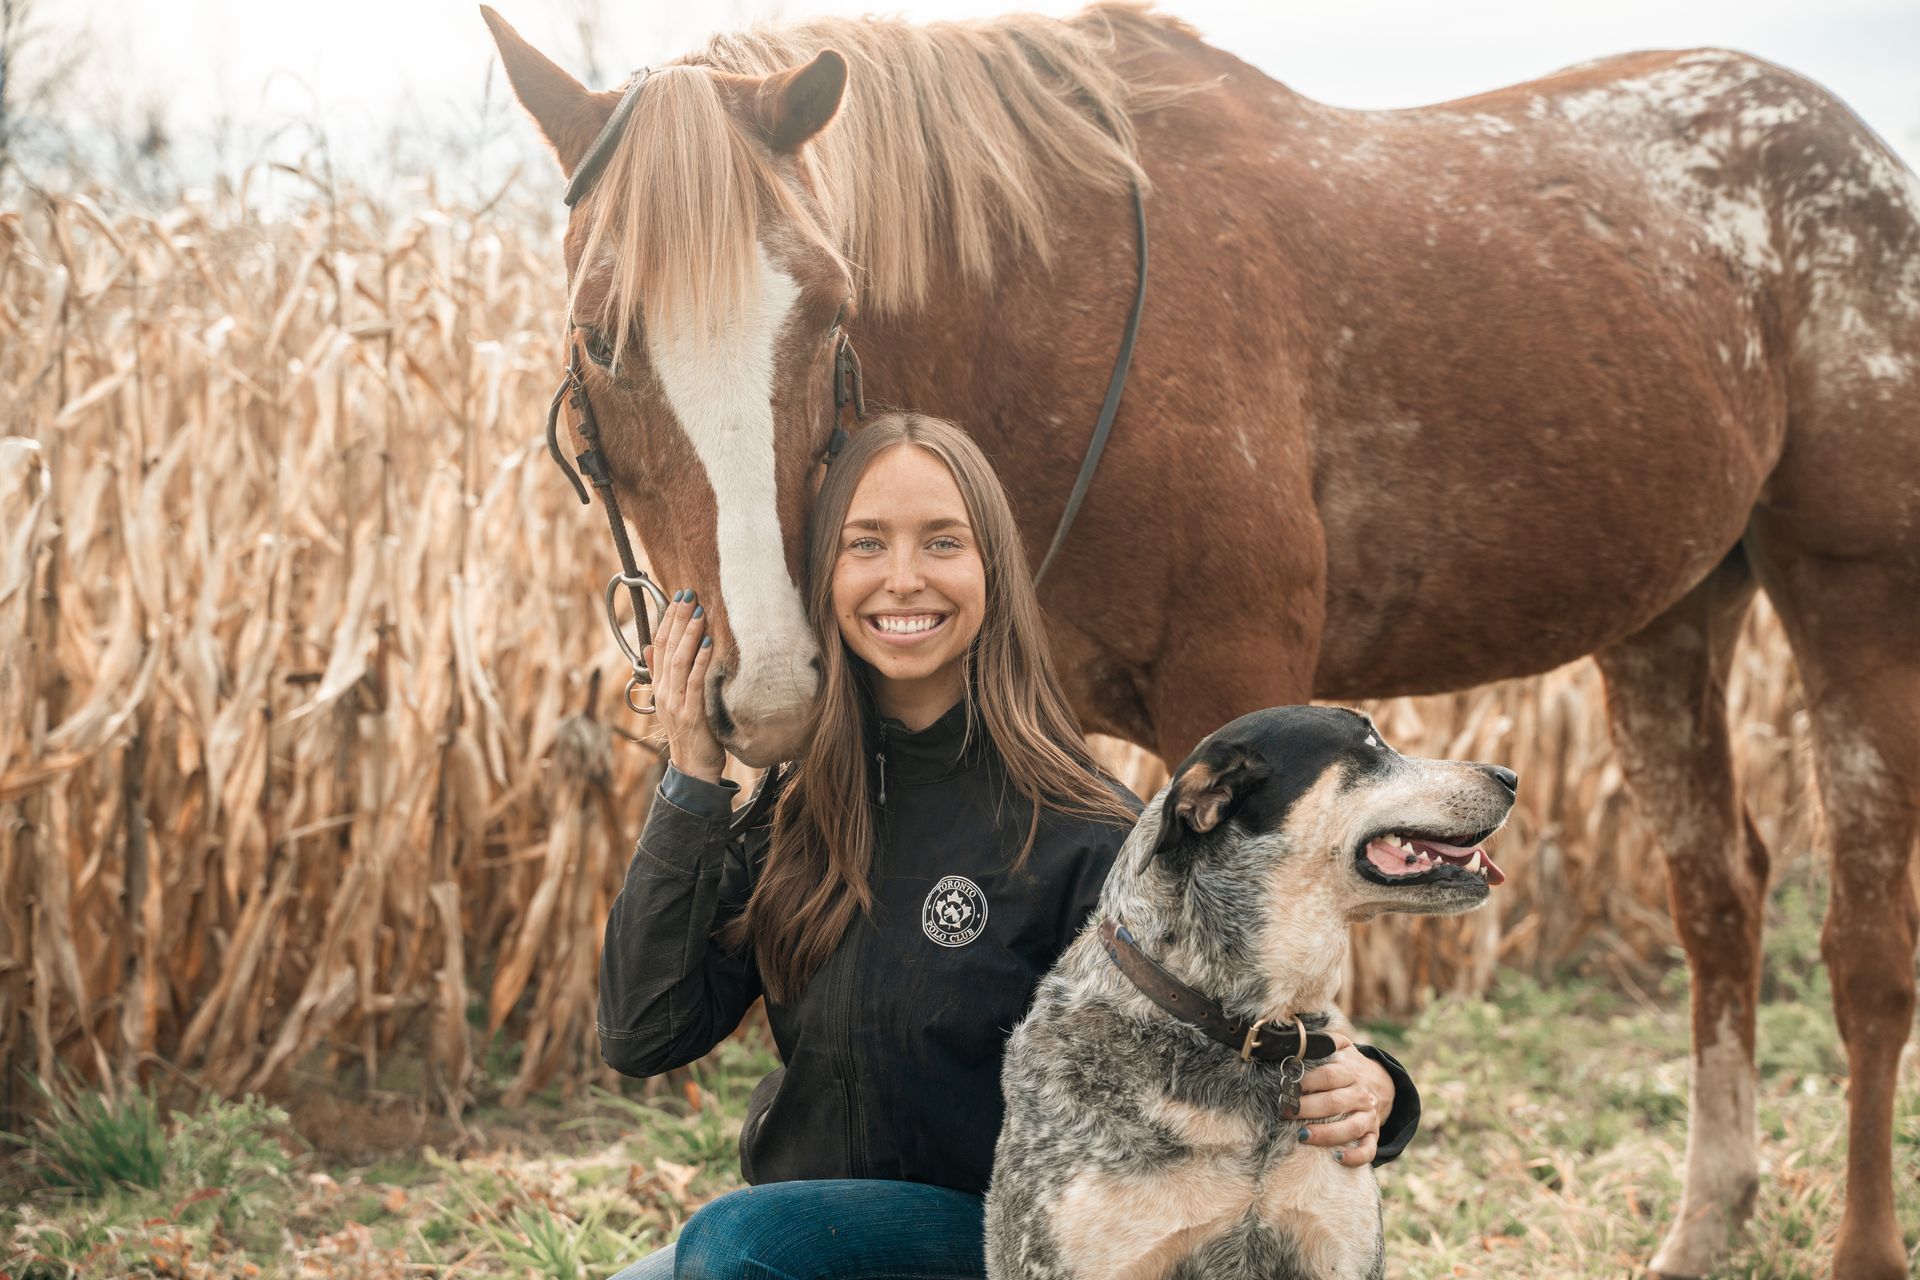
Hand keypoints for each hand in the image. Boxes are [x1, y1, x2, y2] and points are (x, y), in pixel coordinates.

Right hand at [644, 590, 725, 783]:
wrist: (693, 768)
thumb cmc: (691, 732)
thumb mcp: (674, 700)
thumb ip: (661, 674)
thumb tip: (648, 648)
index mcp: (660, 686)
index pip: (660, 646)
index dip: (668, 620)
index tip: (677, 597)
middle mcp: (664, 692)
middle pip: (668, 649)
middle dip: (678, 619)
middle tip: (688, 594)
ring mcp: (675, 703)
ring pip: (679, 662)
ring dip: (689, 635)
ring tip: (698, 612)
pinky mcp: (690, 714)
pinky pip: (695, 683)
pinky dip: (701, 662)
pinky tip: (707, 644)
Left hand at [1286, 1032, 1392, 1165]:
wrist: (1384, 1084)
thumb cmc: (1351, 1066)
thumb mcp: (1343, 1046)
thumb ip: (1324, 1040)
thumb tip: (1297, 1038)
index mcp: (1350, 1071)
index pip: (1327, 1076)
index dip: (1305, 1082)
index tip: (1286, 1088)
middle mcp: (1361, 1094)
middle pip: (1334, 1103)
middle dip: (1307, 1108)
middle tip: (1285, 1111)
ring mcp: (1369, 1116)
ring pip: (1350, 1128)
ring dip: (1326, 1134)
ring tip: (1301, 1136)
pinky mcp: (1373, 1134)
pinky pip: (1368, 1149)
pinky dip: (1355, 1156)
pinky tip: (1337, 1158)